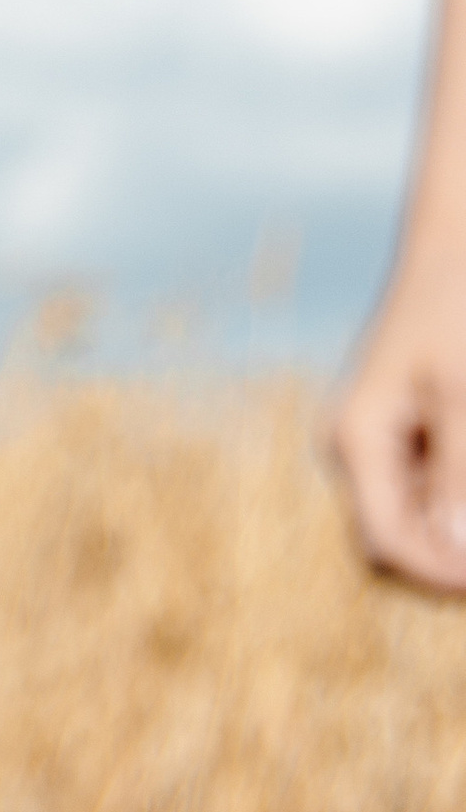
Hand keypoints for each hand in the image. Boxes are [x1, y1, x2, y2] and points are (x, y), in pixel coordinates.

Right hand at [330, 255, 465, 593]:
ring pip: (422, 514)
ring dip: (457, 522)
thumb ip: (458, 476)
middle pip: (401, 539)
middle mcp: (359, 448)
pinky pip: (434, 483)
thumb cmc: (458, 306)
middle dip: (451, 554)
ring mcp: (382, 439)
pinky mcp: (412, 427)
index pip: (390, 542)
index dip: (444, 573)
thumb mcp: (463, 392)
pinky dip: (458, 494)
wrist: (458, 239)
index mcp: (356, 440)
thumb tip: (455, 552)